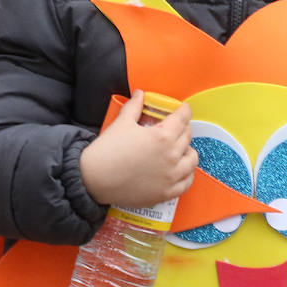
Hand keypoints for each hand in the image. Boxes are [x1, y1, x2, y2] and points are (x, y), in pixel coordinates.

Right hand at [79, 92, 196, 208]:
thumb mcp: (121, 123)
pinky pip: (187, 181)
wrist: (94, 179)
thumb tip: (139, 95)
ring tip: (181, 148)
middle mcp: (171, 156)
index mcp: (161, 136)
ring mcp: (171, 176)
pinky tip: (182, 169)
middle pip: (188, 136)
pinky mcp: (167, 192)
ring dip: (188, 150)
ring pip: (192, 159)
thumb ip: (134, 106)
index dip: (184, 110)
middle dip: (184, 127)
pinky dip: (187, 173)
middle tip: (176, 126)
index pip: (182, 119)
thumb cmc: (106, 152)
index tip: (183, 109)